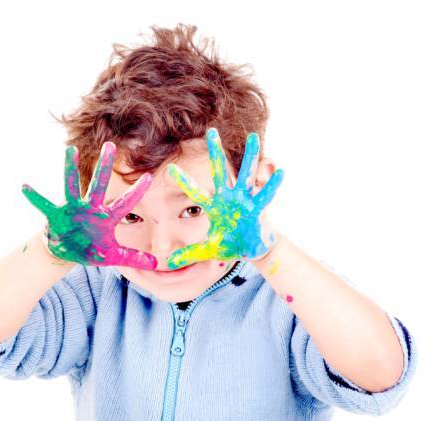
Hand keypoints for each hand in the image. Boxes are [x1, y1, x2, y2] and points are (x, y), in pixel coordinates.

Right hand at [21, 141, 157, 269]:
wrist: (67, 252)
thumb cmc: (91, 249)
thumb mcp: (113, 256)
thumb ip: (133, 257)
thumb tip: (156, 264)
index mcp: (106, 217)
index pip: (125, 203)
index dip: (136, 191)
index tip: (149, 176)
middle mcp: (90, 208)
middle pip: (98, 184)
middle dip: (104, 166)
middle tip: (110, 145)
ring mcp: (72, 209)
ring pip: (71, 185)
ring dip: (70, 169)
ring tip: (70, 150)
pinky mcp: (56, 215)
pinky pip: (44, 205)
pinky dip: (35, 198)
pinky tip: (25, 187)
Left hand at [166, 127, 283, 268]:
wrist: (251, 250)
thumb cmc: (229, 245)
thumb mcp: (207, 251)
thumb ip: (189, 254)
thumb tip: (169, 263)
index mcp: (214, 206)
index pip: (195, 191)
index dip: (184, 181)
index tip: (170, 168)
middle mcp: (228, 197)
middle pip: (220, 171)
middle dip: (216, 151)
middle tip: (211, 131)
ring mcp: (245, 199)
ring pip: (246, 174)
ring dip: (250, 156)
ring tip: (253, 137)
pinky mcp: (259, 206)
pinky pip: (266, 194)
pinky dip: (272, 183)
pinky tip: (279, 171)